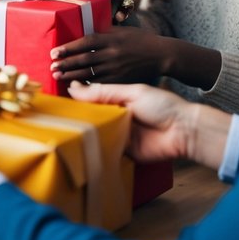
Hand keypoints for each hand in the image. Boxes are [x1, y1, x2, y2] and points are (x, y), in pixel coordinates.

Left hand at [50, 26, 170, 85]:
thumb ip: (104, 32)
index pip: (85, 42)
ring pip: (89, 73)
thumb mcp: (123, 31)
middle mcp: (112, 53)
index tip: (54, 52)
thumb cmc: (141, 40)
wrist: (162, 55)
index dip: (68, 47)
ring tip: (58, 76)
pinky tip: (75, 86)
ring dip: (71, 76)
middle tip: (52, 67)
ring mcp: (117, 68)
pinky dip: (87, 85)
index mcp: (112, 38)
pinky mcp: (121, 80)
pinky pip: (100, 83)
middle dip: (66, 64)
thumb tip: (84, 30)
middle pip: (84, 59)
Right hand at [68, 81, 227, 168]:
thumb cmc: (163, 106)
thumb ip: (103, 92)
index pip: (91, 99)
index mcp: (117, 99)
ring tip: (61, 131)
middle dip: (76, 118)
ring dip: (83, 133)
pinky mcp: (123, 152)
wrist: (184, 131)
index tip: (56, 99)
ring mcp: (119, 135)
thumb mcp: (131, 92)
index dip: (75, 99)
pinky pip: (105, 150)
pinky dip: (95, 149)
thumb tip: (74, 87)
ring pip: (95, 133)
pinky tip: (79, 146)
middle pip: (90, 117)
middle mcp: (116, 116)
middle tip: (54, 118)